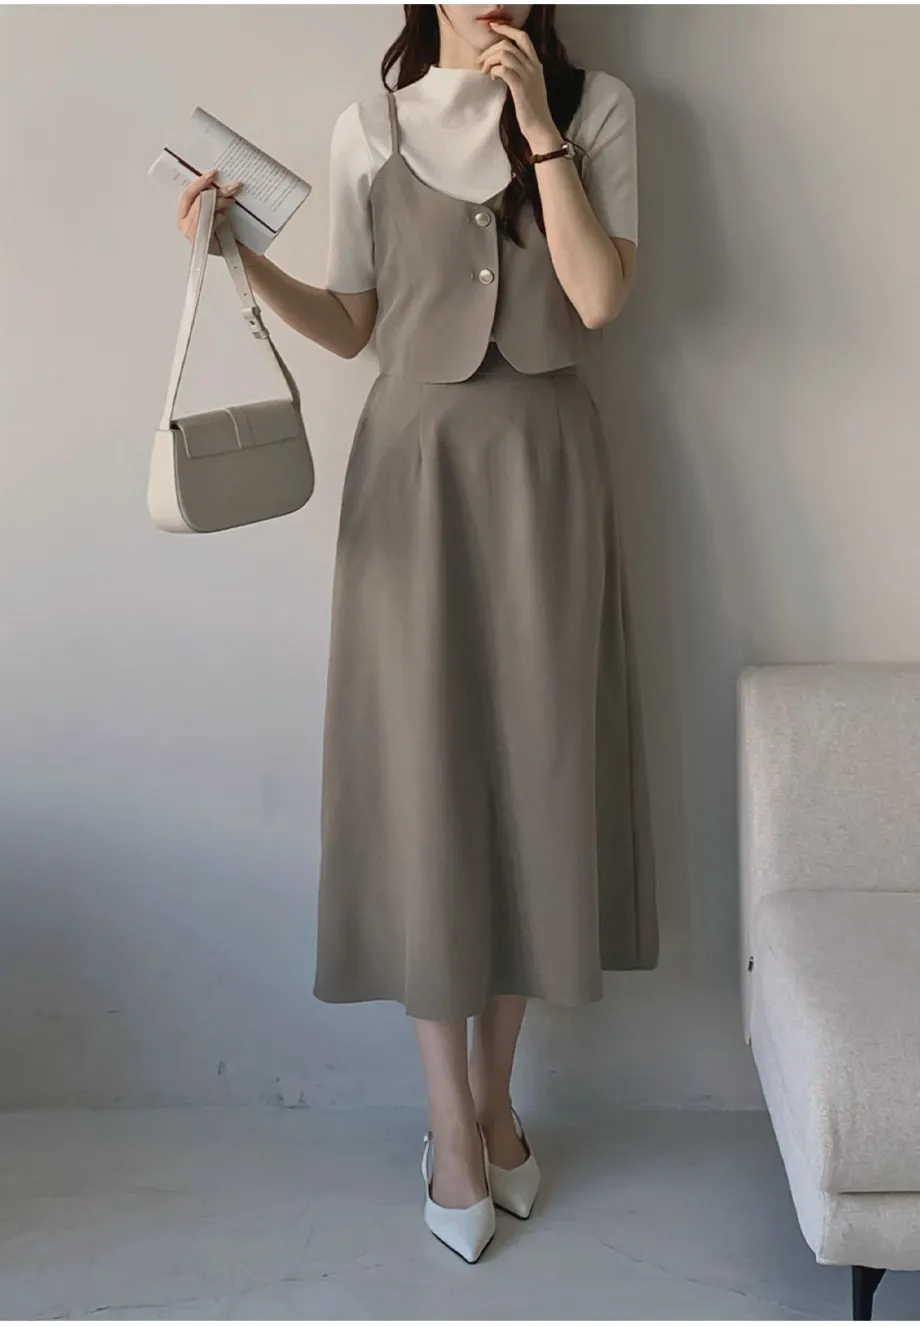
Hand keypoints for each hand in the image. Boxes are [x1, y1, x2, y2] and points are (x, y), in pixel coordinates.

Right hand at [177, 169, 242, 254]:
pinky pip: (209, 222)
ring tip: (231, 200)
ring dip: (220, 202)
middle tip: (230, 186)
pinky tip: (225, 217)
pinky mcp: (201, 241)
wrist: (239, 254)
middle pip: (196, 200)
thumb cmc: (227, 234)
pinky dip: (219, 217)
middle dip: (214, 191)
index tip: (212, 173)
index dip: (199, 183)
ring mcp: (191, 234)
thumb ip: (211, 200)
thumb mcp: (216, 211)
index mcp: (184, 215)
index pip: (188, 194)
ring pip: (203, 209)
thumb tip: (216, 181)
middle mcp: (184, 224)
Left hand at [478, 21, 560, 154]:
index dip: (507, 29)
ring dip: (489, 60)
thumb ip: (520, 72)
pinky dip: (494, 70)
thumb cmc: (532, 110)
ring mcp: (528, 77)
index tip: (493, 28)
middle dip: (491, 49)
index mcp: (536, 64)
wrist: (540, 128)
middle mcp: (533, 67)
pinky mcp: (520, 88)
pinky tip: (492, 77)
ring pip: (505, 54)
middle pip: (509, 44)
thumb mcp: (529, 86)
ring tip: (485, 71)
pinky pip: (503, 69)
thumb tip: (501, 65)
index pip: (523, 37)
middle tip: (481, 61)